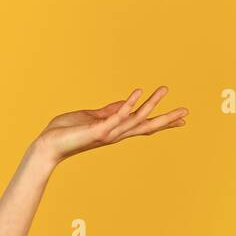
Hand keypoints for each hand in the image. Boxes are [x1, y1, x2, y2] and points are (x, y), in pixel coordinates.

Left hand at [35, 86, 186, 164]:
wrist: (48, 145)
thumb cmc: (67, 132)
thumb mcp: (92, 118)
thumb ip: (108, 111)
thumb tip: (124, 103)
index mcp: (115, 131)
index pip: (143, 125)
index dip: (162, 122)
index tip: (182, 120)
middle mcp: (115, 134)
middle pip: (146, 126)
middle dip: (166, 118)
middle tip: (187, 111)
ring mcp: (108, 133)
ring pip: (135, 119)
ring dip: (151, 104)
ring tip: (164, 90)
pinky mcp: (97, 130)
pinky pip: (116, 116)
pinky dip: (128, 104)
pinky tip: (138, 92)